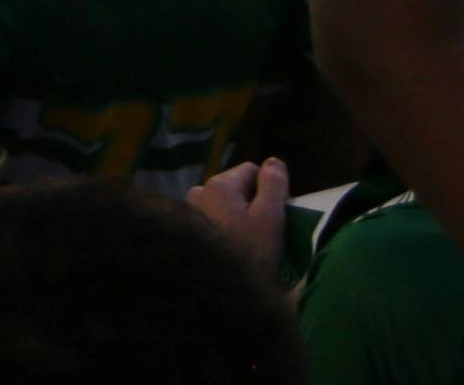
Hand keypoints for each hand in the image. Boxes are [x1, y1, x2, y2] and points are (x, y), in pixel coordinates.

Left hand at [187, 158, 288, 278]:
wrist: (216, 302)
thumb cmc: (248, 257)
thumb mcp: (270, 218)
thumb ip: (274, 184)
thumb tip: (273, 161)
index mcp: (219, 185)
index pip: (252, 171)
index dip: (270, 191)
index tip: (278, 217)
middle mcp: (198, 194)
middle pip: (236, 191)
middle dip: (251, 207)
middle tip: (264, 237)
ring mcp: (189, 217)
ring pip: (223, 210)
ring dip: (236, 223)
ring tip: (247, 251)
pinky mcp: (185, 239)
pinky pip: (211, 227)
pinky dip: (222, 236)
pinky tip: (230, 258)